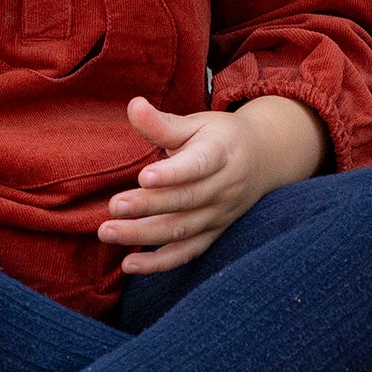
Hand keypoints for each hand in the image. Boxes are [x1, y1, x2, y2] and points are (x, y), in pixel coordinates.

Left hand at [100, 94, 326, 274]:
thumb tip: (133, 106)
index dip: (173, 173)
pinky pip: (187, 253)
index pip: (198, 165)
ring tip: (108, 232)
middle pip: (185, 201)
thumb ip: (162, 123)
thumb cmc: (220, 137)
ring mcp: (219, 215)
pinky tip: (129, 266)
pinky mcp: (213, 234)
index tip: (144, 176)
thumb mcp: (196, 124)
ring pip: (182, 230)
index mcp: (220, 153)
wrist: (264, 159)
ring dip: (144, 235)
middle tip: (114, 206)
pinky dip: (160, 264)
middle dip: (148, 206)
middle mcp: (223, 188)